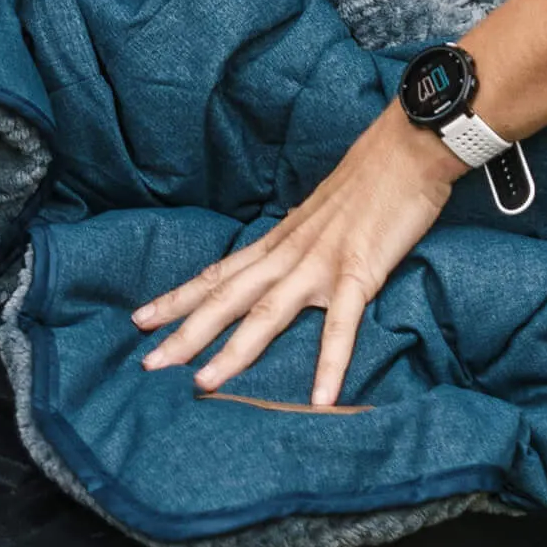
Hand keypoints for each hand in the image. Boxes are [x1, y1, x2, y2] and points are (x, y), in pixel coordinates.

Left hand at [132, 103, 460, 407]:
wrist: (406, 148)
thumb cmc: (370, 177)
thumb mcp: (321, 212)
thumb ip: (300, 240)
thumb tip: (283, 261)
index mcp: (280, 240)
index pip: (219, 273)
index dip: (179, 297)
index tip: (140, 319)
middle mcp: (290, 253)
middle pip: (228, 297)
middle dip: (186, 333)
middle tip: (146, 365)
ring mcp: (321, 263)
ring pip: (267, 312)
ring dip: (234, 350)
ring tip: (203, 384)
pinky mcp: (359, 271)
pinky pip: (341, 324)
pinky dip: (329, 361)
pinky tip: (321, 398)